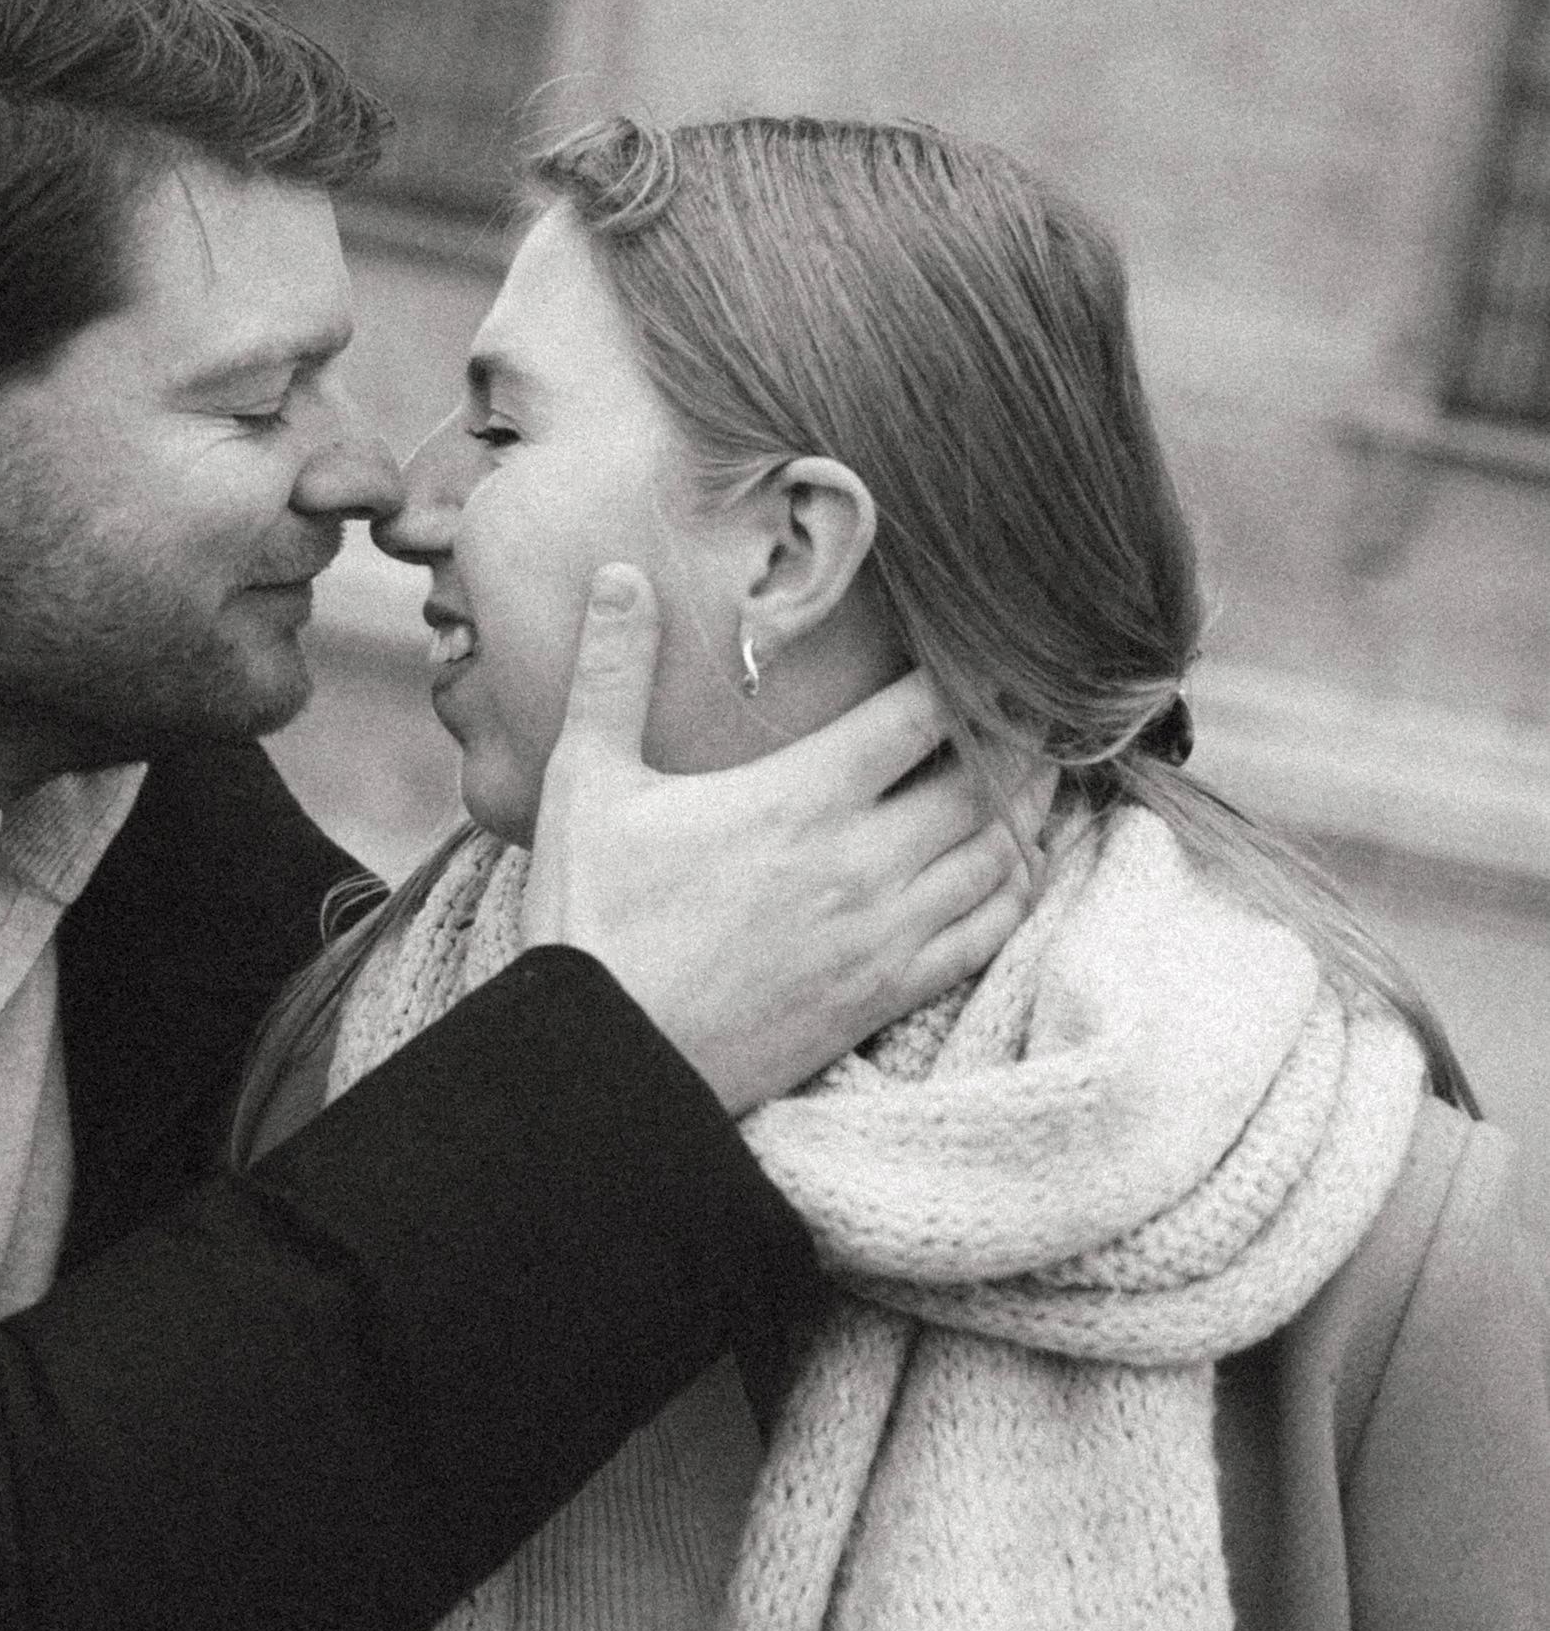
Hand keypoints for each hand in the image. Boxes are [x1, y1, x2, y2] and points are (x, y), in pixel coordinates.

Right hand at [521, 566, 1047, 1114]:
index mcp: (800, 797)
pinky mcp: (884, 995)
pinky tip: (1016, 867)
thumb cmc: (592, 914)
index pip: (920, 715)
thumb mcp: (586, 781)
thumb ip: (611, 670)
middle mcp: (861, 862)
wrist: (605, 1057)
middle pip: (983, 782)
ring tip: (1042, 770)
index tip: (993, 645)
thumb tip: (617, 572)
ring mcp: (882, 934)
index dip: (970, 675)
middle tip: (1043, 699)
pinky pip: (984, 935)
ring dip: (1028, 809)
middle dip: (1021, 736)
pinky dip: (1014, 892)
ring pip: (998, 858)